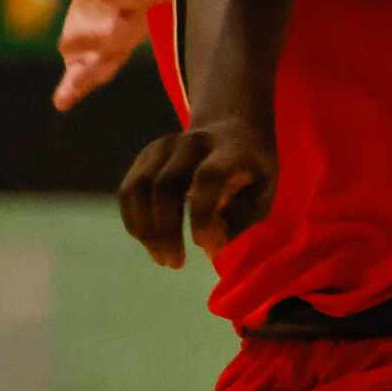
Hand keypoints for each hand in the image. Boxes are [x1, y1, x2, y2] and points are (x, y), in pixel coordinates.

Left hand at [53, 0, 155, 110]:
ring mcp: (114, 40)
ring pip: (107, 61)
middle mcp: (130, 19)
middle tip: (70, 43)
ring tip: (67, 93)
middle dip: (99, 40)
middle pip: (120, 35)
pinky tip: (61, 102)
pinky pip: (87, 72)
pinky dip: (75, 87)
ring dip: (88, 75)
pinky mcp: (96, 52)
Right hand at [117, 121, 277, 268]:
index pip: (208, 178)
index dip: (203, 216)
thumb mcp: (262, 193)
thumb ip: (240, 219)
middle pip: (166, 185)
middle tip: (175, 263)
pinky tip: (148, 241)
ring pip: (140, 187)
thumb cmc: (251, 171)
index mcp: (230, 149)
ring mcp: (166, 145)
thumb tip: (210, 247)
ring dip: (145, 230)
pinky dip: (134, 220)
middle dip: (167, 231)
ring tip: (161, 258)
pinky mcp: (147, 154)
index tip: (206, 247)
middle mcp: (194, 142)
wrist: (232, 126)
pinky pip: (129, 190)